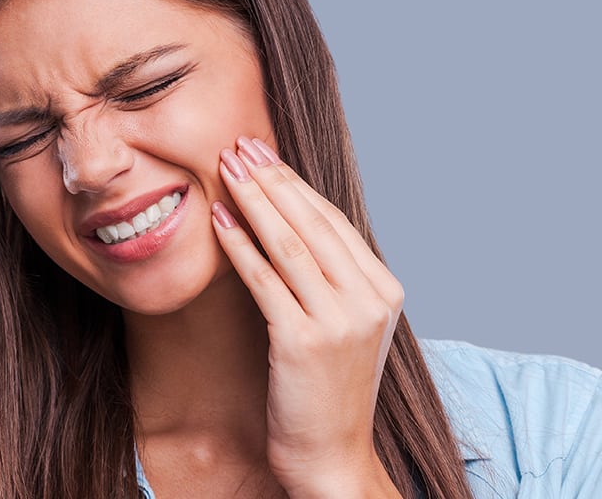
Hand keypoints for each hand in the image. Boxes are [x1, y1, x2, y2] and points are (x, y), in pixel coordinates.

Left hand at [211, 137, 403, 497]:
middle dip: (270, 179)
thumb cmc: (328, 388)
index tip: (264, 153)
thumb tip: (291, 223)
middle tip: (238, 146)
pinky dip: (238, 244)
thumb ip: (331, 278)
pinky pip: (264, 280)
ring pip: (287, 243)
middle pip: (311, 223)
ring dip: (252, 200)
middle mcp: (369, 298)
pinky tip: (218, 219)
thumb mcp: (345, 325)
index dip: (294, 183)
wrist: (332, 455)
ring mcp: (340, 319)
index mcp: (384, 288)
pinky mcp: (304, 341)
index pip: (332, 221)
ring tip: (225, 169)